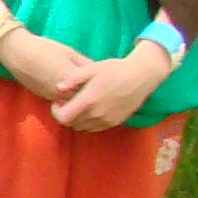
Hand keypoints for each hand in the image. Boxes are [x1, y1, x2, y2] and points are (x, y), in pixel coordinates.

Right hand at [0, 25, 94, 105]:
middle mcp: (61, 92)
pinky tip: (73, 92)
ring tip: (89, 93)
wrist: (17, 53)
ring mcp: (52, 97)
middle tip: (101, 92)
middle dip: (92, 97)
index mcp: (70, 79)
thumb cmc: (44, 48)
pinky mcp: (45, 98)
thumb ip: (86, 64)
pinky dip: (69, 100)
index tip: (108, 84)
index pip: (92, 89)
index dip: (101, 87)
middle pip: (83, 101)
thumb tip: (99, 73)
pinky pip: (62, 103)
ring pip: (72, 105)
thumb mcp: (70, 52)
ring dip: (80, 101)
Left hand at [52, 44, 173, 131]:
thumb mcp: (92, 68)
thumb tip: (58, 87)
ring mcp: (107, 120)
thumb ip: (74, 78)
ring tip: (80, 106)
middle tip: (68, 103)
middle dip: (66, 115)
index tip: (59, 102)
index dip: (56, 112)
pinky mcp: (115, 122)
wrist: (141, 77)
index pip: (63, 118)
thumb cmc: (115, 69)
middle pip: (71, 124)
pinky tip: (92, 109)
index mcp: (89, 100)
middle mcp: (97, 114)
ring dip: (77, 120)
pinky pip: (95, 128)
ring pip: (83, 128)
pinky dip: (89, 122)